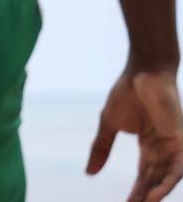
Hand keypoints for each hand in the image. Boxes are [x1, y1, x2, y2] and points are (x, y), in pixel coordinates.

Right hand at [90, 66, 182, 200]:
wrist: (142, 73)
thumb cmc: (127, 94)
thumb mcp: (109, 124)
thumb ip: (101, 148)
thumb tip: (89, 172)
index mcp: (150, 147)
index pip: (145, 176)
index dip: (136, 192)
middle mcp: (163, 150)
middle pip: (155, 181)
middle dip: (144, 197)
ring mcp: (173, 146)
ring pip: (168, 179)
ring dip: (156, 195)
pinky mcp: (181, 141)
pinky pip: (177, 169)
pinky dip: (167, 183)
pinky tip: (154, 196)